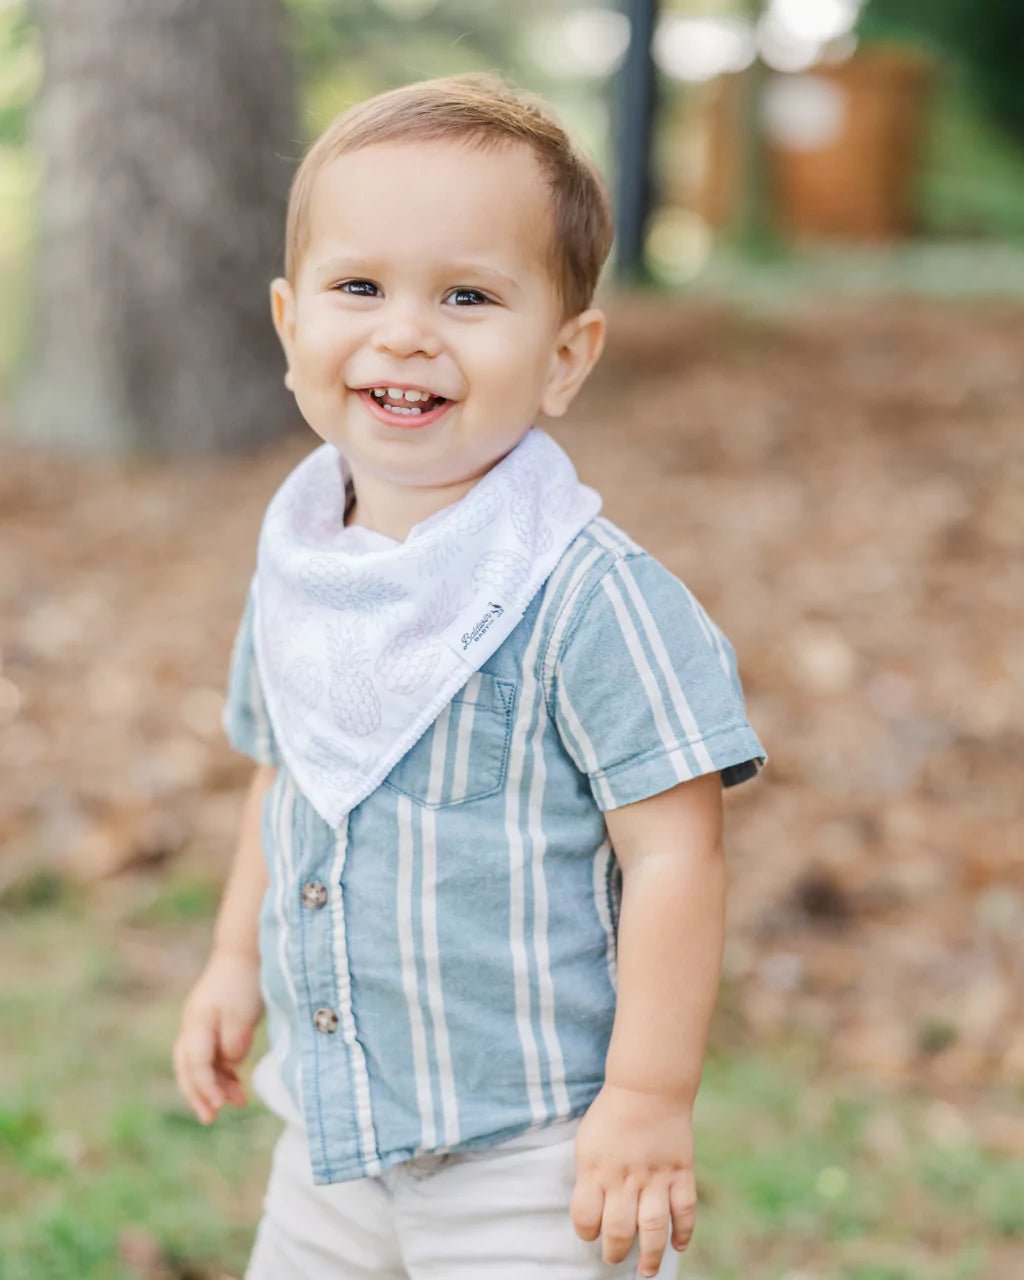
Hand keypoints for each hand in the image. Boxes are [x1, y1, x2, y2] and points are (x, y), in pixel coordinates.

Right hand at [173, 948, 263, 1124]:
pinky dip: (222, 1073)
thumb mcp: (243, 1011)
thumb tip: (229, 1063)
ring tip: (237, 1103)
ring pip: (199, 1065)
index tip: (219, 1107)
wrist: (244, 952)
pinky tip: (237, 1086)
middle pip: (187, 1069)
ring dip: (214, 1086)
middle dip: (198, 1095)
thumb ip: (234, 1041)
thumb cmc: (245, 980)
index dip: (205, 1088)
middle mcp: (192, 1026)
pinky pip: (211, 1057)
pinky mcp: (212, 1026)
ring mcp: (200, 1026)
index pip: (195, 1064)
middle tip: (210, 1118)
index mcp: (197, 1023)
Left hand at [570, 1082, 696, 1276]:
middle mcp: (624, 1177)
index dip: (587, 1231)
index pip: (585, 1217)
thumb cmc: (612, 1115)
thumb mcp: (587, 1142)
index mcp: (595, 1169)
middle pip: (619, 1231)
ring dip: (650, 1256)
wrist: (648, 1086)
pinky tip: (678, 1245)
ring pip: (653, 1229)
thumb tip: (592, 1214)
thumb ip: (589, 1178)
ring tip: (646, 1271)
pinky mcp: (681, 1171)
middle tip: (615, 1258)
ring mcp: (655, 1176)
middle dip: (615, 1252)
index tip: (591, 1233)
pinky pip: (685, 1210)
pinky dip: (683, 1232)